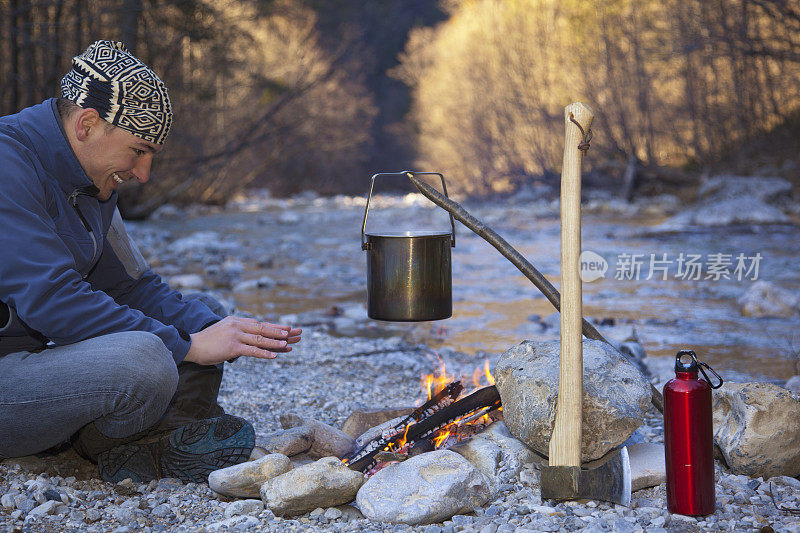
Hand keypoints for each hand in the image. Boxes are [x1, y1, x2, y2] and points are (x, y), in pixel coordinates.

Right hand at [183, 316, 301, 364]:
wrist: (190, 345)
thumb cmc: (207, 342)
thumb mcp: (224, 332)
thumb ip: (238, 333)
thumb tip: (251, 338)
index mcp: (237, 321)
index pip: (260, 323)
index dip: (275, 327)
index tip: (288, 329)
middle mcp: (238, 325)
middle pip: (263, 328)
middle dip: (280, 332)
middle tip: (296, 333)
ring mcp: (235, 335)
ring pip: (260, 339)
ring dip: (275, 342)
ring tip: (288, 344)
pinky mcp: (232, 346)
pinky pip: (251, 350)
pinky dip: (264, 353)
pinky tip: (273, 356)